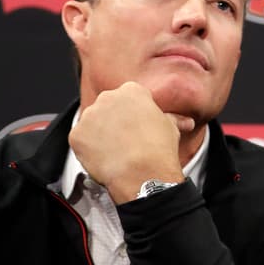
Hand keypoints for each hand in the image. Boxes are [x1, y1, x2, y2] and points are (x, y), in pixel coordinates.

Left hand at [69, 81, 193, 202]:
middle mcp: (108, 98)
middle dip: (113, 121)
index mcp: (131, 91)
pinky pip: (80, 140)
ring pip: (92, 123)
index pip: (129, 96)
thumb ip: (173, 119)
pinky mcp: (77, 134)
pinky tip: (104, 158)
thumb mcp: (171, 128)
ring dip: (99, 134)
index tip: (137, 126)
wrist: (142, 173)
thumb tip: (186, 122)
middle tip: (126, 140)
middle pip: (107, 107)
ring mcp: (90, 115)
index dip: (133, 113)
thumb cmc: (158, 150)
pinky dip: (88, 149)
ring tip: (116, 151)